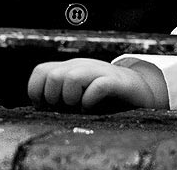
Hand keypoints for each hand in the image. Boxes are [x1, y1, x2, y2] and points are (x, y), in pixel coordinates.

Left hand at [26, 58, 168, 110]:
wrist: (140, 88)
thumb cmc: (106, 96)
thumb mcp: (79, 93)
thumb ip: (61, 96)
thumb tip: (41, 109)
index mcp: (69, 68)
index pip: (41, 71)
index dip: (36, 90)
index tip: (44, 107)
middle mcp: (82, 66)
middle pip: (53, 75)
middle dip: (53, 97)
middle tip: (65, 108)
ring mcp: (99, 71)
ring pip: (71, 77)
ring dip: (70, 98)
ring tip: (79, 108)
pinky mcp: (116, 82)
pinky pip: (98, 86)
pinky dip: (90, 99)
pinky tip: (91, 107)